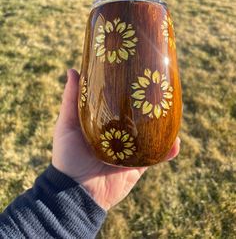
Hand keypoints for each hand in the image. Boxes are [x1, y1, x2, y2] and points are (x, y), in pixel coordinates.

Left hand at [52, 69, 180, 210]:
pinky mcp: (138, 166)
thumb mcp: (67, 125)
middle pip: (139, 118)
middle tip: (163, 92)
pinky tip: (176, 142)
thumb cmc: (67, 157)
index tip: (139, 76)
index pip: (121, 104)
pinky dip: (168, 151)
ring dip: (165, 127)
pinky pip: (157, 157)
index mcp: (105, 123)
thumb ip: (70, 100)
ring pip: (152, 136)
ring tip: (174, 114)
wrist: (76, 193)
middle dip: (151, 107)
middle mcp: (120, 135)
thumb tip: (72, 70)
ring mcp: (131, 150)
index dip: (130, 91)